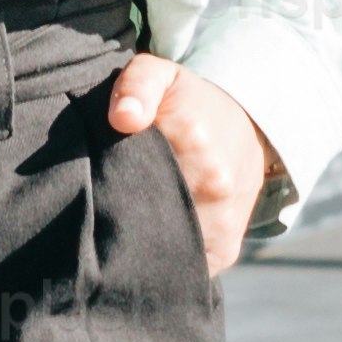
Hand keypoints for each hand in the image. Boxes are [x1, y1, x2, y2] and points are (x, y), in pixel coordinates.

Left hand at [105, 51, 285, 274]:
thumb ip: (137, 85)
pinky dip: (164, 262)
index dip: (106, 182)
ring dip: (141, 242)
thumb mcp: (159, 74)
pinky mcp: (226, 249)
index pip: (132, 177)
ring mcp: (223, 221)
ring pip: (165, 247)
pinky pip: (186, 267)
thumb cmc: (187, 101)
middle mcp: (214, 184)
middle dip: (119, 215)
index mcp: (194, 139)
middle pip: (145, 217)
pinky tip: (148, 244)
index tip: (95, 181)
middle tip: (103, 205)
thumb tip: (123, 118)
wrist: (246, 126)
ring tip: (125, 225)